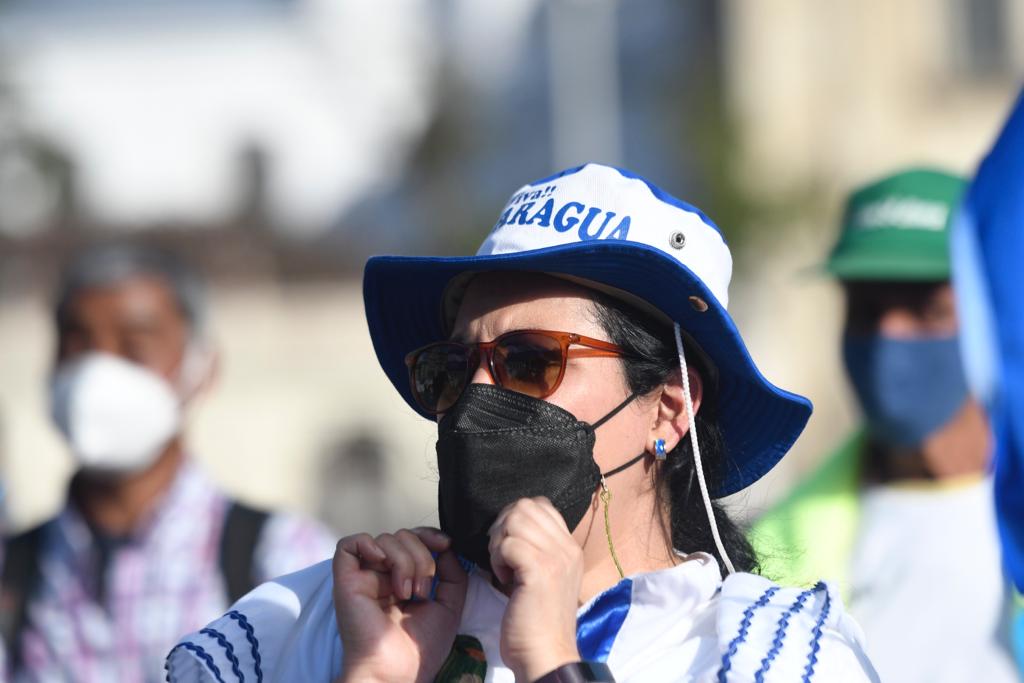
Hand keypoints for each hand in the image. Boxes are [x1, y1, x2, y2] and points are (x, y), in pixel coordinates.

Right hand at [332, 527, 467, 682]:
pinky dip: (367, 544)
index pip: (414, 539)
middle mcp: (382, 575)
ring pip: (385, 539)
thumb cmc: (420, 648)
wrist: (398, 672)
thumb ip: (452, 573)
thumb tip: (446, 546)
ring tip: (406, 593)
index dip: (429, 535)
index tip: (446, 545)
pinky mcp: (346, 581)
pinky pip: (349, 545)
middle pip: (403, 536)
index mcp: (403, 579)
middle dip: (421, 556)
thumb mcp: (449, 605)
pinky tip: (381, 562)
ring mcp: (364, 577)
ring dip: (404, 560)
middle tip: (421, 591)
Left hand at [489, 497, 583, 681]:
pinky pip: (507, 544)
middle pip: (524, 507)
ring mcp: (556, 558)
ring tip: (503, 568)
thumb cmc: (538, 622)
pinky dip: (497, 560)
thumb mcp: (547, 578)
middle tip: (501, 556)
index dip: (516, 517)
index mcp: (570, 548)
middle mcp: (567, 548)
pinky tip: (504, 580)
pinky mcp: (540, 571)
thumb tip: (509, 527)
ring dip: (499, 543)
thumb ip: (538, 550)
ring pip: (514, 520)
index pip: (541, 505)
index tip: (509, 544)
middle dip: (502, 527)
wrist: (546, 656)